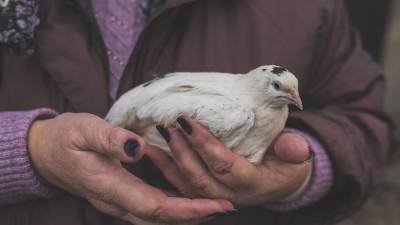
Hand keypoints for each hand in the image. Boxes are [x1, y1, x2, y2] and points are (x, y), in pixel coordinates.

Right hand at [28, 113, 233, 223]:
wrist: (44, 153)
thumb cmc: (64, 138)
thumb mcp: (84, 129)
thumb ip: (111, 140)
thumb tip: (140, 150)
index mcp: (109, 186)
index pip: (156, 206)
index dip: (188, 209)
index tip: (216, 205)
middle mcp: (115, 201)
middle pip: (161, 218)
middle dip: (195, 215)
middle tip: (226, 206)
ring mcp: (116, 202)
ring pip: (157, 217)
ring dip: (186, 214)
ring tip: (213, 205)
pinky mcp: (119, 196)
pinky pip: (150, 208)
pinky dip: (172, 208)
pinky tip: (187, 199)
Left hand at [147, 117, 311, 207]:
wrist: (279, 181)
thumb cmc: (286, 164)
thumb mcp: (296, 157)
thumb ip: (294, 150)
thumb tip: (297, 147)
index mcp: (252, 184)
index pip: (225, 166)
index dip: (205, 145)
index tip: (188, 121)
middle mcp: (230, 196)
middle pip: (200, 177)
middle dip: (182, 150)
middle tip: (169, 124)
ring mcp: (216, 198)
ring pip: (186, 184)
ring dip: (169, 160)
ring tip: (157, 134)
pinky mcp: (206, 195)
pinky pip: (180, 187)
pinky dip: (165, 170)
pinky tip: (152, 152)